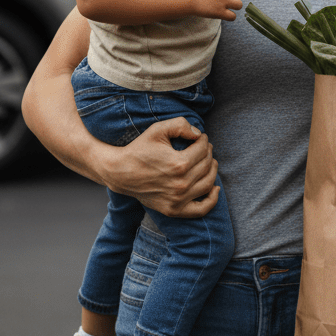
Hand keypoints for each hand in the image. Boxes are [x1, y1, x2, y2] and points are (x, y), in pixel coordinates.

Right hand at [101, 117, 219, 217]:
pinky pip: (201, 209)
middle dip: (208, 152)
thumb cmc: (139, 150)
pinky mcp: (174, 210)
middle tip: (203, 147)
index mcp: (179, 164)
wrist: (120, 173)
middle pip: (207, 165)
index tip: (200, 138)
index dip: (204, 140)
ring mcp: (178, 199)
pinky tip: (215, 188)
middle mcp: (181, 184)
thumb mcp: (157, 130)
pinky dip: (212, 200)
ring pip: (208, 183)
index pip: (203, 149)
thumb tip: (199, 134)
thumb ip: (180, 125)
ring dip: (212, 170)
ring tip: (208, 161)